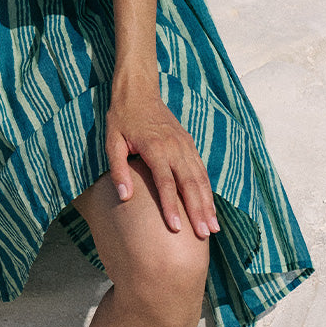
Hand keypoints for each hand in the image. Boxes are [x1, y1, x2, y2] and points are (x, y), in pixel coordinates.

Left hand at [106, 76, 219, 239]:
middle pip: (189, 183)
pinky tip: (210, 207)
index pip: (166, 182)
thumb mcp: (112, 141)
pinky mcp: (189, 143)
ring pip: (200, 178)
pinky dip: (208, 189)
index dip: (171, 206)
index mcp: (155, 147)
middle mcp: (174, 147)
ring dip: (207, 203)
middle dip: (198, 211)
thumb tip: (124, 196)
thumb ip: (118, 169)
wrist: (138, 90)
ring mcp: (184, 145)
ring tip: (213, 228)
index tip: (176, 229)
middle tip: (203, 236)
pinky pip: (201, 169)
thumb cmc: (122, 118)